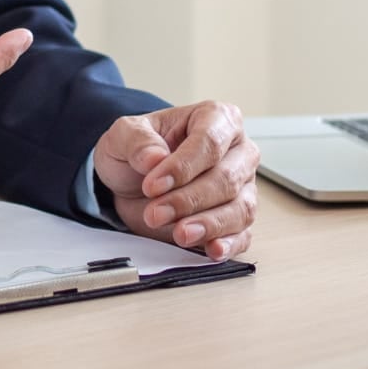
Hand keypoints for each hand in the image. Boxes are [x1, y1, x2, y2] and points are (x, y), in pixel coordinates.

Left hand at [93, 102, 259, 259]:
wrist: (133, 181)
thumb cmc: (139, 151)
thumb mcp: (123, 136)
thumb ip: (137, 141)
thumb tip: (154, 157)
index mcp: (216, 119)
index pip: (210, 141)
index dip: (182, 166)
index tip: (152, 185)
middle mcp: (237, 151)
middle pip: (226, 178)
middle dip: (188, 200)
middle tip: (155, 213)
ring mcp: (242, 186)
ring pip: (239, 208)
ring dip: (207, 224)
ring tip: (179, 234)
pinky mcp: (238, 218)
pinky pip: (243, 234)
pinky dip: (228, 244)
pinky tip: (211, 249)